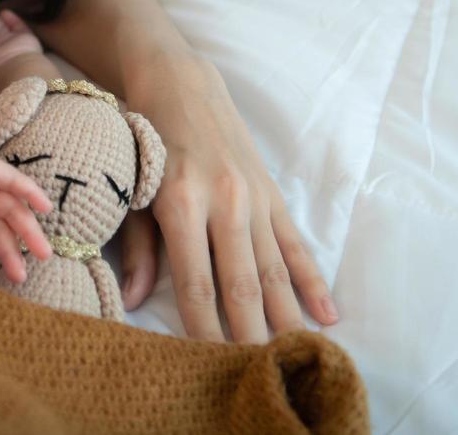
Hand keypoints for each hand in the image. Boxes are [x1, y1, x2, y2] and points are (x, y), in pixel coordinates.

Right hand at [0, 129, 53, 280]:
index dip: (4, 254)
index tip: (16, 277)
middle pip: (5, 224)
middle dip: (19, 247)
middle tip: (34, 269)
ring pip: (12, 205)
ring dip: (29, 227)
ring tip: (43, 251)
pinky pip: (13, 179)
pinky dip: (30, 192)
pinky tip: (44, 208)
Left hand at [118, 60, 337, 341]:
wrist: (180, 83)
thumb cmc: (146, 140)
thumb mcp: (130, 188)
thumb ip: (135, 245)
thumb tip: (130, 299)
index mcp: (182, 201)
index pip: (195, 281)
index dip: (203, 327)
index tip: (209, 362)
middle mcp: (224, 201)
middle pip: (241, 284)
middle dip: (249, 335)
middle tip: (257, 375)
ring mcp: (254, 197)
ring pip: (273, 270)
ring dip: (284, 318)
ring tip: (294, 357)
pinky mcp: (272, 192)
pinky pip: (295, 244)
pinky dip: (312, 281)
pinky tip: (327, 315)